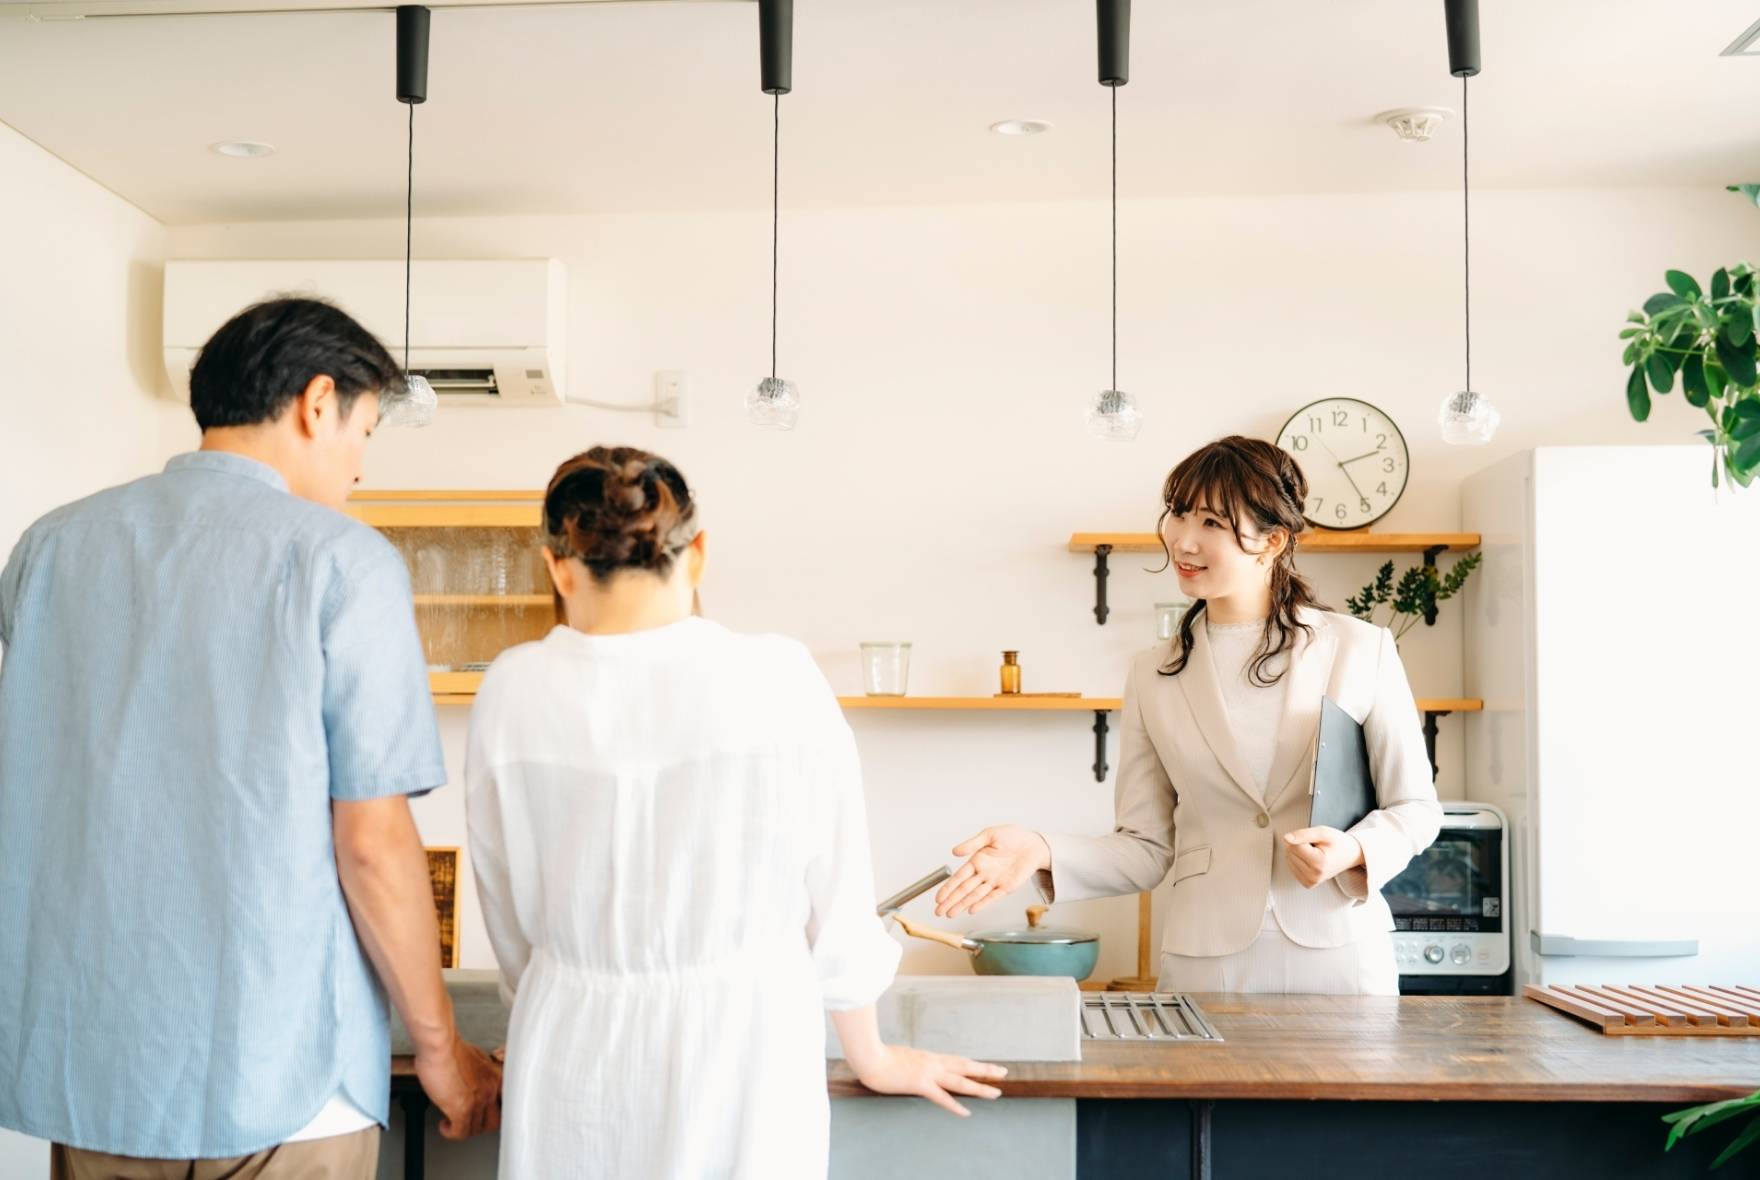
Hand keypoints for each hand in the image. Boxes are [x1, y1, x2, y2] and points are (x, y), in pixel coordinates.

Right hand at [415, 1035, 503, 1138]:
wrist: (439, 1045)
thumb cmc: (450, 1048)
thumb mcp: (476, 1059)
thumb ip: (481, 1074)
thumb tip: (476, 1083)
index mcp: (496, 1078)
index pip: (506, 1105)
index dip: (495, 1114)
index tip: (486, 1116)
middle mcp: (491, 1090)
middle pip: (494, 1122)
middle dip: (480, 1125)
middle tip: (469, 1122)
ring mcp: (478, 1101)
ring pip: (476, 1129)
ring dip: (463, 1129)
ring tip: (453, 1124)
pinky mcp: (461, 1109)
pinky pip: (460, 1133)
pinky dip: (451, 1133)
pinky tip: (445, 1126)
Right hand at [849, 1044, 1007, 1116]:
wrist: (869, 1056)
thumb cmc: (879, 1057)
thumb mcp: (900, 1058)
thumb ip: (910, 1062)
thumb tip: (911, 1066)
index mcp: (929, 1057)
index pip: (956, 1060)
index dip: (972, 1064)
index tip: (985, 1067)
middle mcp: (933, 1062)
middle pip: (965, 1066)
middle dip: (985, 1069)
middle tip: (1003, 1072)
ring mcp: (928, 1073)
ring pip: (960, 1081)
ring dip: (979, 1087)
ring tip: (996, 1092)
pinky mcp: (920, 1084)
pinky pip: (941, 1097)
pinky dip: (955, 1106)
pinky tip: (967, 1113)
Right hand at [934, 825, 1050, 917]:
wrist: (1034, 844)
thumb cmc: (1013, 836)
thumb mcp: (990, 834)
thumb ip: (972, 844)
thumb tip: (955, 851)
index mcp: (977, 860)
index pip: (959, 877)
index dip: (948, 888)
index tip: (938, 898)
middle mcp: (984, 873)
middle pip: (963, 890)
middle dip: (950, 901)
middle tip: (938, 912)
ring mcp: (994, 882)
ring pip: (974, 896)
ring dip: (962, 905)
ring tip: (950, 914)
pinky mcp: (1006, 887)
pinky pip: (992, 898)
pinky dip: (981, 904)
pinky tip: (971, 910)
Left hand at [1282, 826, 1363, 888]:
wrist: (1350, 855)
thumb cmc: (1338, 843)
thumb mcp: (1323, 832)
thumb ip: (1303, 834)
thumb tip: (1286, 838)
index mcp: (1319, 863)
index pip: (1293, 845)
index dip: (1302, 838)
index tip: (1316, 841)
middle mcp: (1314, 876)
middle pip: (1289, 852)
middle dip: (1300, 845)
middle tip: (1316, 847)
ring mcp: (1310, 882)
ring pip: (1289, 858)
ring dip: (1299, 852)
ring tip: (1315, 853)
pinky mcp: (1307, 884)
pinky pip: (1292, 866)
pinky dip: (1299, 860)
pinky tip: (1312, 860)